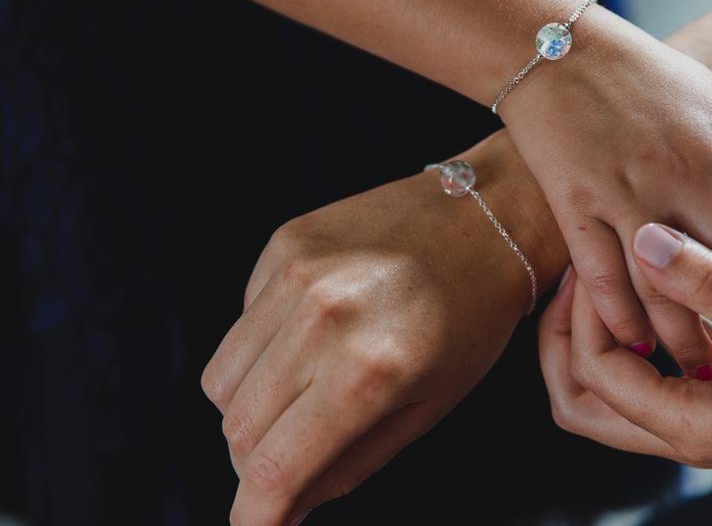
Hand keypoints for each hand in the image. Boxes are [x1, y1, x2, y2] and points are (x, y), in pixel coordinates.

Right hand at [201, 134, 565, 524]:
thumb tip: (288, 503)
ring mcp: (298, 272)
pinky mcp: (285, 242)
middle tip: (296, 455)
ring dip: (251, 408)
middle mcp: (324, 317)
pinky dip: (263, 349)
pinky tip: (312, 334)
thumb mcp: (431, 406)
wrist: (485, 217)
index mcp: (372, 368)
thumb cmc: (473, 317)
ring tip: (303, 394)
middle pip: (238, 428)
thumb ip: (352, 463)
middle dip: (259, 461)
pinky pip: (241, 324)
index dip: (254, 515)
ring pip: (223, 379)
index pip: (275, 465)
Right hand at [506, 7, 711, 377]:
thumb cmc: (643, 76)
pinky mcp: (577, 204)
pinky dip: (619, 313)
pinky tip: (632, 340)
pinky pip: (604, 273)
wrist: (559, 54)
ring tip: (694, 367)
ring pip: (670, 281)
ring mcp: (629, 191)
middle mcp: (686, 173)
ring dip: (686, 332)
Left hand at [539, 223, 711, 503]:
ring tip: (608, 273)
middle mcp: (685, 429)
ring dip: (598, 332)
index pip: (597, 371)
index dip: (587, 312)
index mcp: (693, 426)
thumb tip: (646, 240)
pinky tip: (657, 282)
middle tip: (576, 276)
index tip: (605, 256)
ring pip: (612, 384)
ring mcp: (699, 413)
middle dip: (564, 337)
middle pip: (580, 397)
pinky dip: (638, 330)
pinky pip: (651, 367)